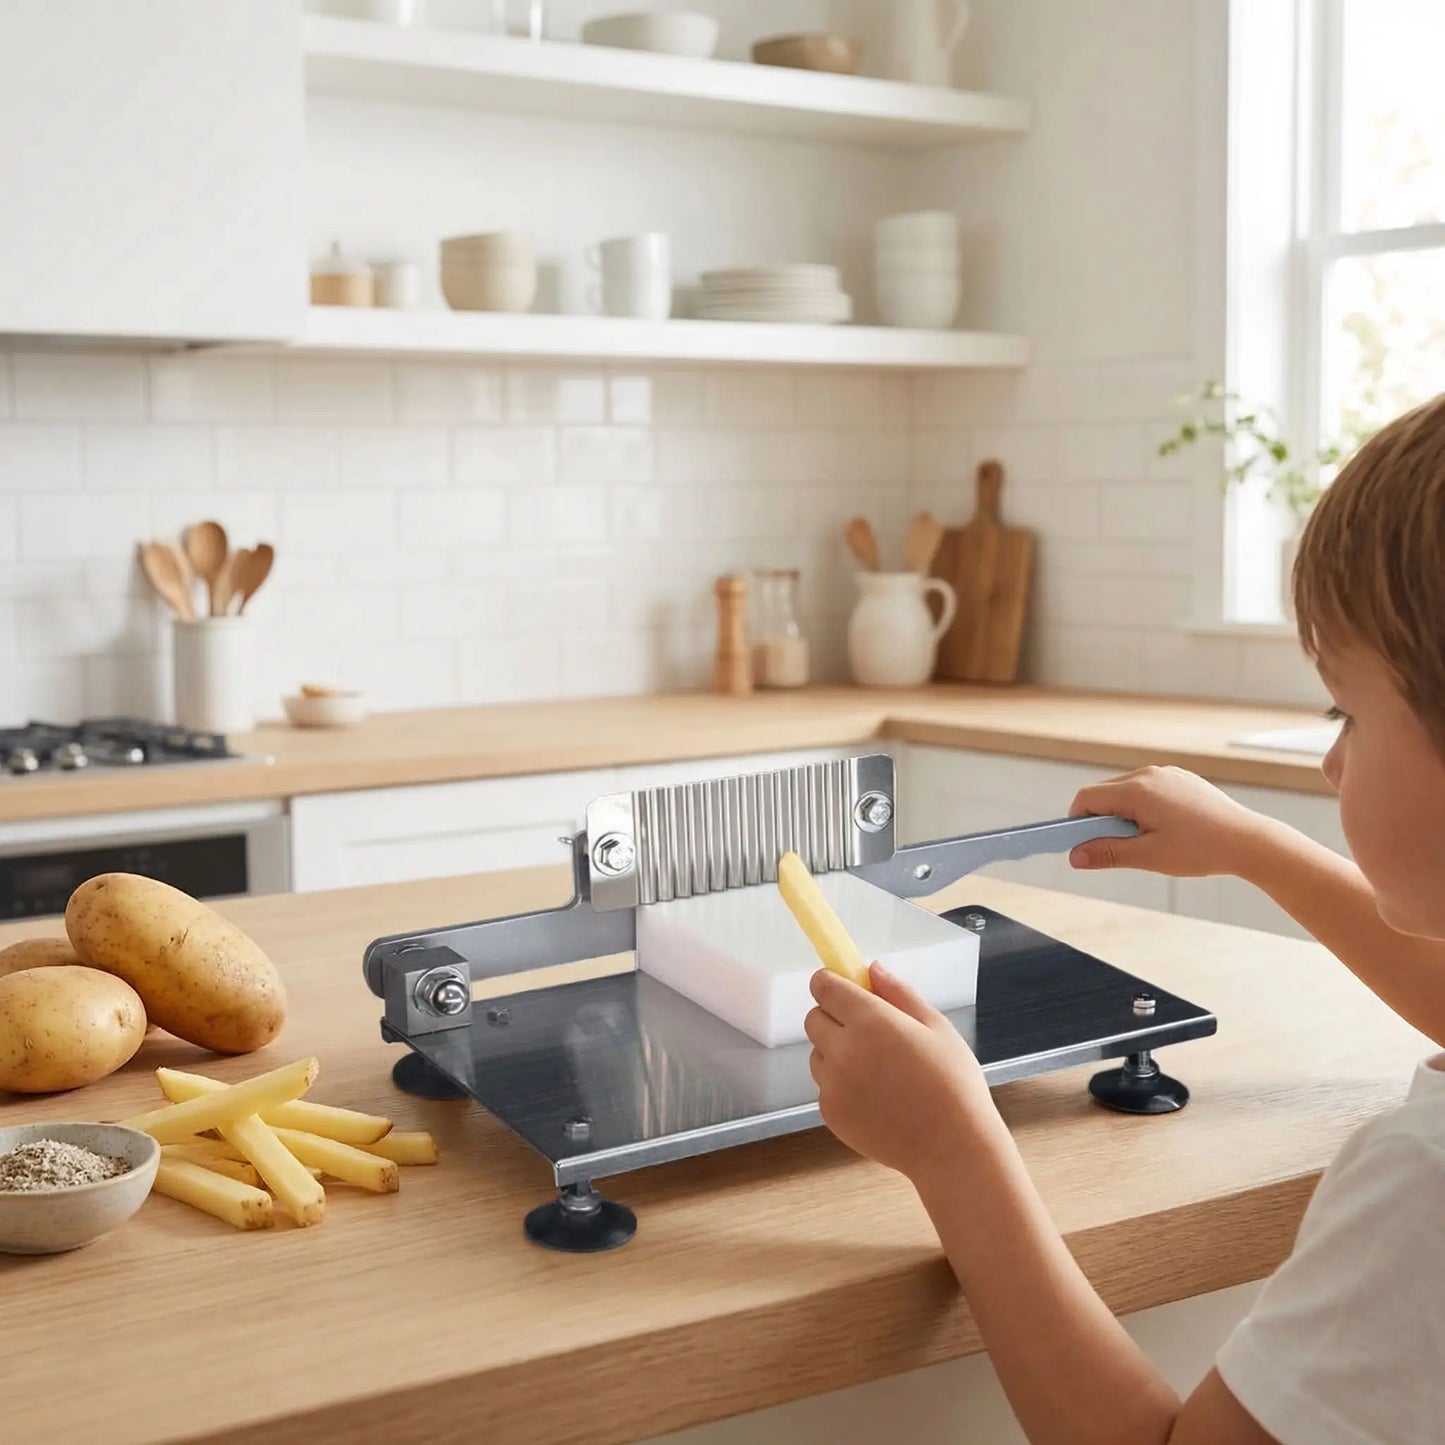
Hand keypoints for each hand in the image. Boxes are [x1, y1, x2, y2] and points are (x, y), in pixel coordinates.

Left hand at [805, 964, 1001, 1180]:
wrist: (952, 1148)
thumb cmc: (954, 1084)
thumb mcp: (936, 1028)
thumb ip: (899, 993)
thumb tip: (872, 969)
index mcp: (870, 1021)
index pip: (823, 987)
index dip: (831, 983)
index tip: (845, 988)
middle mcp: (843, 1050)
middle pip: (814, 1018)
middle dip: (834, 1017)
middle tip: (869, 1033)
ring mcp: (832, 1085)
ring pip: (818, 1054)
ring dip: (836, 1053)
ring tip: (878, 1071)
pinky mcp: (830, 1113)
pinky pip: (825, 1086)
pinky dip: (841, 1086)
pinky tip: (876, 1098)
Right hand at [1068, 765, 1278, 877]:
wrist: (1248, 840)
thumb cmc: (1202, 849)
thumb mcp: (1148, 856)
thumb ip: (1107, 853)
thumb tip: (1075, 856)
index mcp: (1137, 790)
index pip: (1086, 798)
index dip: (1077, 822)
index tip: (1082, 845)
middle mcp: (1149, 774)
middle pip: (1104, 793)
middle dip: (1102, 820)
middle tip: (1119, 849)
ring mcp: (1167, 773)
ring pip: (1126, 792)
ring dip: (1123, 815)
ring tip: (1147, 841)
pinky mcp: (1180, 779)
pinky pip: (1148, 790)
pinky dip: (1144, 809)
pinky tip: (1165, 830)